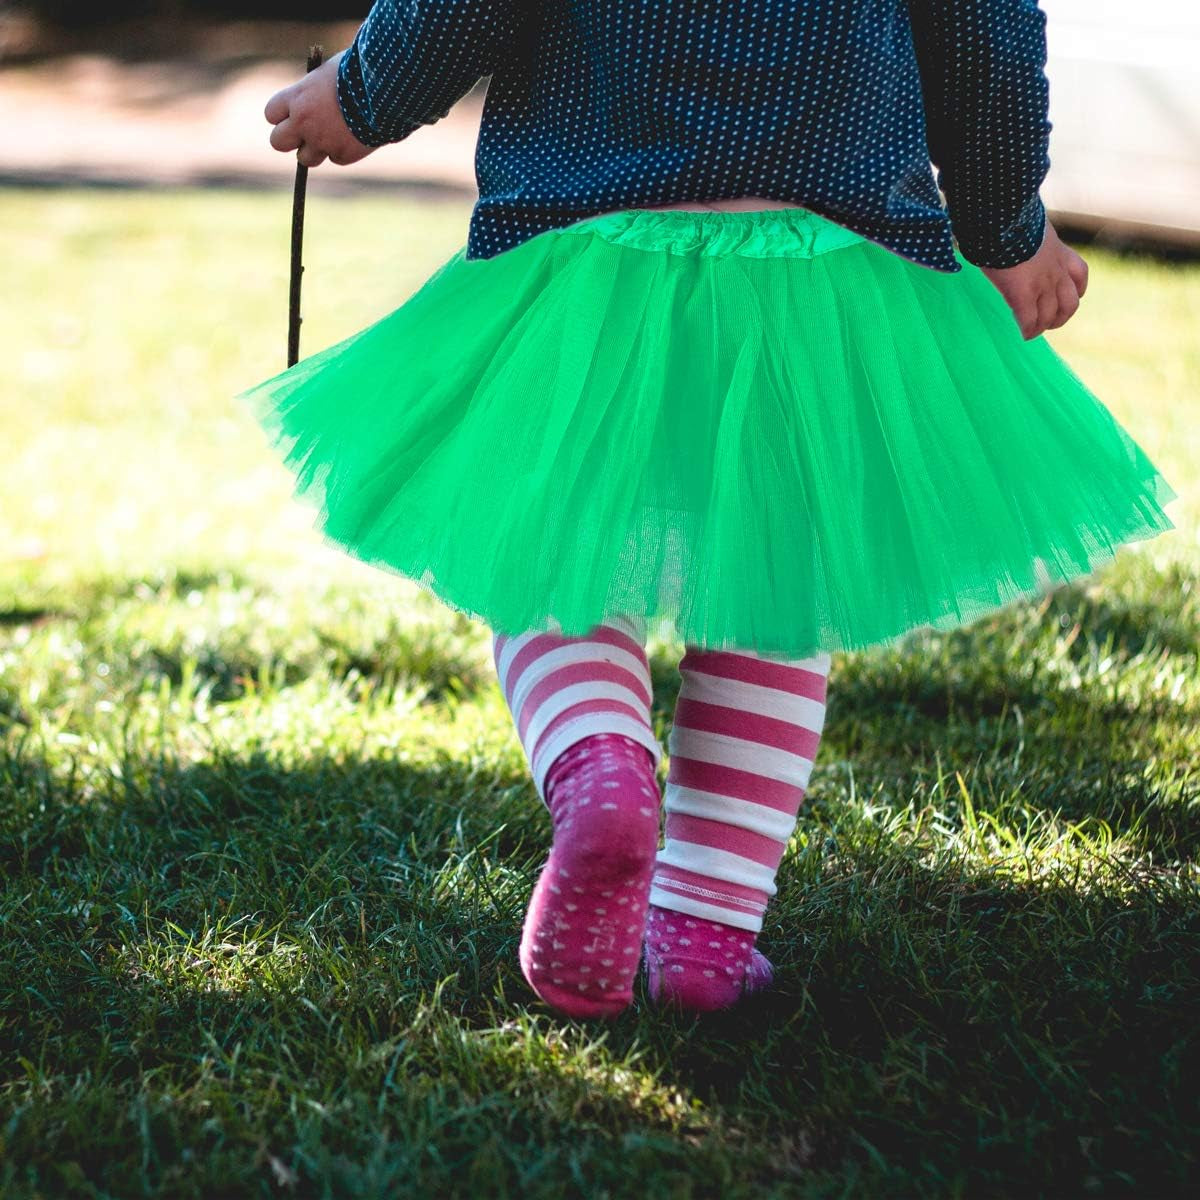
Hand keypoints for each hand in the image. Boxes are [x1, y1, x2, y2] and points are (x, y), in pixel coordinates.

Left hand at [264, 51, 376, 168]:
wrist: (386, 89)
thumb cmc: (357, 71)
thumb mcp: (326, 74)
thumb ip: (312, 92)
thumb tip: (310, 101)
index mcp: (297, 98)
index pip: (271, 114)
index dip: (282, 116)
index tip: (293, 114)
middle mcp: (304, 123)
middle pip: (278, 143)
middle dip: (290, 139)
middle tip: (304, 134)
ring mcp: (323, 142)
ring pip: (305, 159)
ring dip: (314, 150)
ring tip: (331, 136)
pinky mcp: (344, 155)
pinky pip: (336, 158)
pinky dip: (343, 150)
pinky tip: (355, 136)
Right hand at [978, 219, 1087, 339]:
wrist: (1002, 220)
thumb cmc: (1009, 216)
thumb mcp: (1029, 221)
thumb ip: (1030, 230)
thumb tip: (1015, 220)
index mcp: (1060, 251)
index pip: (1079, 275)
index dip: (1076, 290)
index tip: (1068, 297)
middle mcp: (1056, 271)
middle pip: (1070, 302)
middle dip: (1062, 315)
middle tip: (1051, 321)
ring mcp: (1041, 284)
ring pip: (1051, 315)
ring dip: (1045, 325)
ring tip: (1035, 331)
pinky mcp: (1022, 295)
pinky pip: (1028, 321)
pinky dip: (1027, 330)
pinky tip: (1024, 335)